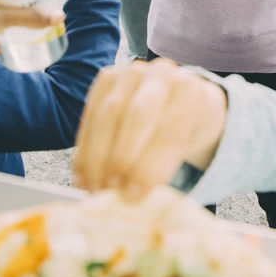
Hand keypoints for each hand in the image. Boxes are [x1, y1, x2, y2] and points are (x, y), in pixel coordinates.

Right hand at [73, 59, 226, 200]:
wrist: (180, 101)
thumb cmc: (187, 129)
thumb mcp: (193, 148)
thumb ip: (170, 166)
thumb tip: (138, 204)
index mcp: (192, 91)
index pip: (172, 130)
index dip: (151, 166)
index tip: (135, 196)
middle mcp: (164, 74)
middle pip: (138, 116)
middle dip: (121, 157)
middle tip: (110, 191)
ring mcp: (134, 72)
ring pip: (109, 113)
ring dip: (97, 156)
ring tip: (93, 188)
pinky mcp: (108, 77)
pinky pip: (91, 112)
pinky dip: (85, 147)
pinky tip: (83, 174)